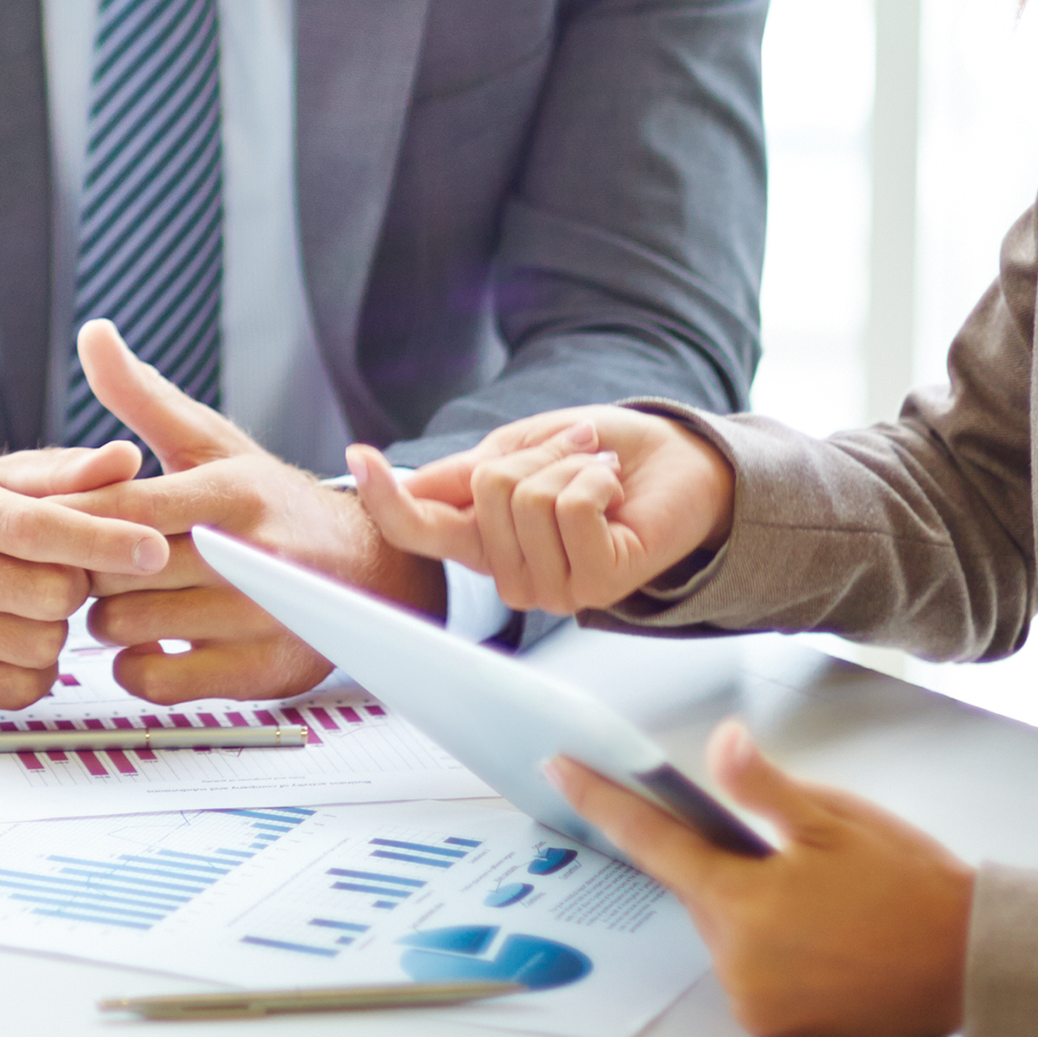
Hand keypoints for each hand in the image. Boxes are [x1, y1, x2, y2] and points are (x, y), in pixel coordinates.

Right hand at [0, 442, 169, 708]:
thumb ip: (67, 473)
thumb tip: (127, 459)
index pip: (38, 528)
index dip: (104, 540)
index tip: (155, 549)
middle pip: (51, 596)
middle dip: (74, 587)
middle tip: (57, 574)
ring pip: (41, 648)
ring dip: (54, 632)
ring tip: (25, 606)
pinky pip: (19, 690)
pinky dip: (32, 670)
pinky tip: (7, 640)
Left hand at [55, 320, 442, 703]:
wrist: (365, 571)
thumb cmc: (269, 503)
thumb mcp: (212, 442)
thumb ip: (142, 396)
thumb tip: (93, 334)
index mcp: (230, 491)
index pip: (123, 505)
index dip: (74, 515)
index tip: (45, 519)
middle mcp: (248, 554)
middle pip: (115, 569)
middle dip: (90, 567)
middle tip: (89, 562)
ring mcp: (255, 618)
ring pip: (126, 627)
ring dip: (108, 617)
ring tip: (122, 597)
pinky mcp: (255, 674)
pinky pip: (152, 681)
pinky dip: (135, 665)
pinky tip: (149, 641)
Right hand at [348, 403, 735, 616]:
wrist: (679, 467)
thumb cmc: (601, 458)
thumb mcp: (520, 450)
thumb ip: (463, 474)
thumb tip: (398, 481)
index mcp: (483, 541)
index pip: (418, 528)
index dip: (386, 495)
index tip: (358, 457)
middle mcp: (511, 574)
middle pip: (484, 490)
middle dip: (533, 452)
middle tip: (572, 451)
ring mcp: (552, 586)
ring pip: (528, 498)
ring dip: (570, 463)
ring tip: (598, 472)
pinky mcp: (596, 583)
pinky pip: (572, 507)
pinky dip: (595, 478)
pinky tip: (614, 492)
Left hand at [551, 721, 971, 1036]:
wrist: (973, 964)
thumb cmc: (913, 888)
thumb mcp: (836, 820)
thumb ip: (763, 787)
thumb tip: (720, 745)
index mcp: (744, 901)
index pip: (651, 840)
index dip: (600, 799)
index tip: (558, 769)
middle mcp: (737, 960)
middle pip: (694, 890)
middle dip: (720, 862)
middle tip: (783, 853)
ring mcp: (755, 999)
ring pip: (722, 930)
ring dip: (746, 906)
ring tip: (819, 898)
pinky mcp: (777, 1026)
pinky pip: (747, 969)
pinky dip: (765, 944)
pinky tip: (819, 932)